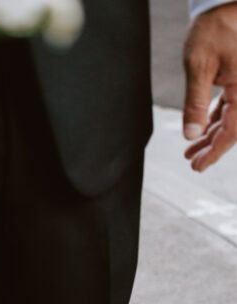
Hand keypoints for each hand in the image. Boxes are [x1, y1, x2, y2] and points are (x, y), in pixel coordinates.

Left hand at [183, 2, 236, 170]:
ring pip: (231, 119)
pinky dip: (216, 119)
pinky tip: (202, 131)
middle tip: (193, 163)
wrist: (225, 2)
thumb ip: (195, 102)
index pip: (232, 131)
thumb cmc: (215, 28)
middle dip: (212, 148)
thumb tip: (191, 134)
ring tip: (192, 151)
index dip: (214, 152)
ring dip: (212, 136)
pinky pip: (231, 106)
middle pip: (233, 129)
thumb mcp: (199, 66)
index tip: (197, 167)